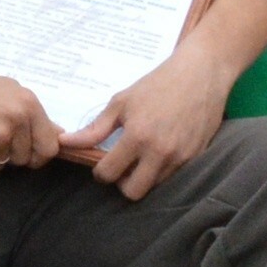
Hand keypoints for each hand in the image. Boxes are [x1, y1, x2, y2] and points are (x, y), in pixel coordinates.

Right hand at [0, 54, 64, 175]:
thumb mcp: (9, 90)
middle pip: (24, 159)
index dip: (39, 154)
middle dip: (9, 153)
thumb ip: (34, 114)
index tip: (29, 153)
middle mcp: (16, 121)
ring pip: (2, 166)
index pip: (49, 147)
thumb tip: (60, 135)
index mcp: (28, 104)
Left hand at [64, 48, 227, 201]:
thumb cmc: (157, 84)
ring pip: (155, 187)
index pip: (109, 174)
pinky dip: (163, 171)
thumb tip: (65, 142)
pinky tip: (160, 152)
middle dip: (122, 183)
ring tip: (141, 157)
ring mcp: (181, 157)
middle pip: (133, 192)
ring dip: (144, 177)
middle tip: (122, 166)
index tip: (103, 162)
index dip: (100, 172)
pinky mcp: (197, 157)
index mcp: (137, 137)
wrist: (200, 73)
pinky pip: (174, 177)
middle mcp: (160, 152)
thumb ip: (95, 129)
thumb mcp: (121, 102)